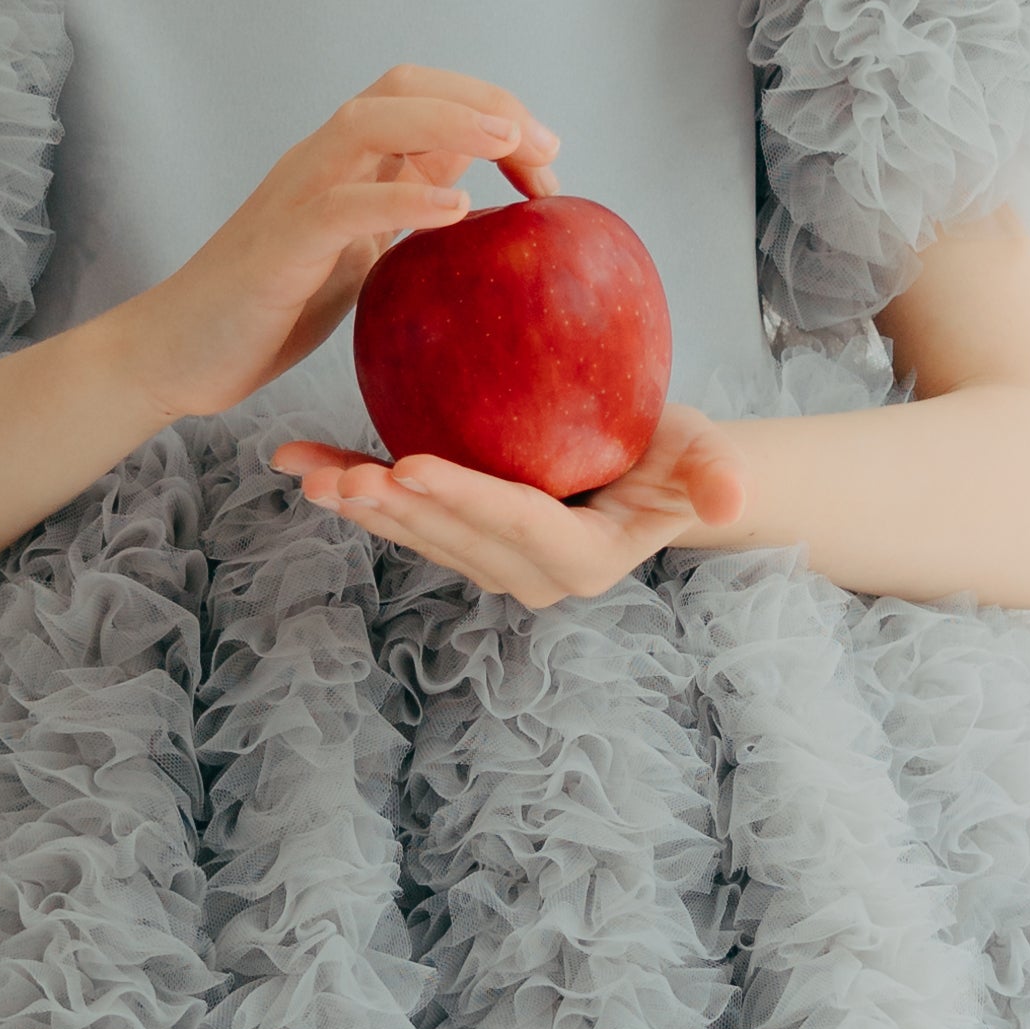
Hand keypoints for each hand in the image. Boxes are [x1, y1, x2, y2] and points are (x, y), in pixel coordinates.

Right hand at [118, 65, 560, 423]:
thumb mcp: (355, 256)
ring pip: (371, 123)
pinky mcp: (280, 244)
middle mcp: (318, 162)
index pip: (420, 99)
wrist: (176, 353)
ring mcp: (295, 195)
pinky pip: (345, 204)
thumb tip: (467, 191)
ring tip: (510, 141)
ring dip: (449, 122)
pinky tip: (458, 209)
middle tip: (547, 147)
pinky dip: (405, 197)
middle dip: (483, 100)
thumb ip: (398, 216)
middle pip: (402, 88)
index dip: (490, 108)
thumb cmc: (267, 310)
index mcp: (342, 164)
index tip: (548, 158)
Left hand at [270, 402, 751, 607]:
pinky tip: (300, 463)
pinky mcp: (457, 540)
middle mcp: (527, 577)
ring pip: (416, 536)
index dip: (466, 497)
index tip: (413, 464)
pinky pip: (402, 518)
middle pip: (454, 537)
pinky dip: (352, 491)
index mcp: (582, 560)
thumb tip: (729, 497)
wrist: (650, 469)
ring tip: (309, 472)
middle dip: (396, 508)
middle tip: (343, 473)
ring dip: (360, 507)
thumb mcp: (705, 454)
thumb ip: (716, 475)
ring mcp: (487, 564)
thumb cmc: (677, 452)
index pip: (518, 522)